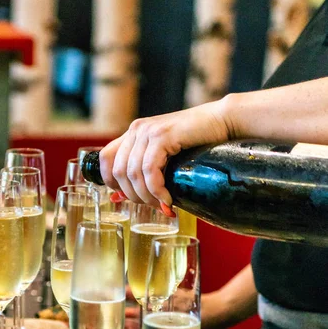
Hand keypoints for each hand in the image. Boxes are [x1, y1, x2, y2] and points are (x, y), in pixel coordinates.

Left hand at [99, 98, 231, 205]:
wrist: (224, 121)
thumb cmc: (199, 142)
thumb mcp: (164, 157)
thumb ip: (144, 171)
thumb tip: (118, 198)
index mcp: (133, 133)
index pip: (105, 160)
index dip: (111, 183)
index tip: (129, 198)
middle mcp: (136, 129)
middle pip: (117, 172)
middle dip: (133, 196)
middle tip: (152, 207)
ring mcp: (147, 131)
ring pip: (133, 174)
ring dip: (146, 196)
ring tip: (162, 205)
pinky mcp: (162, 136)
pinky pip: (149, 170)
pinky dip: (157, 190)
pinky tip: (167, 199)